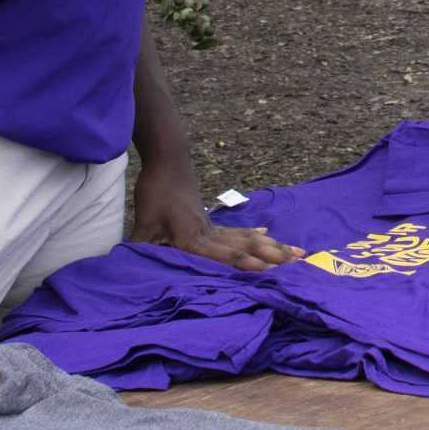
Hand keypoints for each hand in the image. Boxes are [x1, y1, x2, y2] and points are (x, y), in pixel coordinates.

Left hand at [132, 161, 302, 272]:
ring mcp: (212, 225)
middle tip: (299, 261)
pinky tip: (266, 233)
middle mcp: (209, 233)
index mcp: (194, 237)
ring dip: (271, 245)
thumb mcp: (143, 222)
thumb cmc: (156, 189)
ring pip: (246, 238)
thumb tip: (129, 270)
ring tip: (294, 251)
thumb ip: (142, 247)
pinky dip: (253, 233)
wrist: (168, 158)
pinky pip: (237, 230)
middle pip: (245, 246)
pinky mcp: (209, 219)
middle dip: (272, 255)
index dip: (245, 264)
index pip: (224, 254)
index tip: (269, 271)